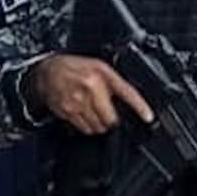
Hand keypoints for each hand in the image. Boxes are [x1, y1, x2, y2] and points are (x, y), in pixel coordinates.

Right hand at [31, 54, 152, 133]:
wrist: (47, 71)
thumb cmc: (75, 68)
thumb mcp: (98, 67)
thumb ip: (114, 82)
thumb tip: (129, 102)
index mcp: (102, 74)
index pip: (127, 92)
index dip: (140, 107)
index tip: (149, 118)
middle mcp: (90, 88)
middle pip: (111, 119)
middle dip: (112, 121)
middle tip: (109, 114)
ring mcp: (77, 101)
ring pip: (98, 127)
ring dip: (100, 125)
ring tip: (94, 112)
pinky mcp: (67, 111)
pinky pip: (84, 128)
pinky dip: (88, 126)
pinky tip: (84, 114)